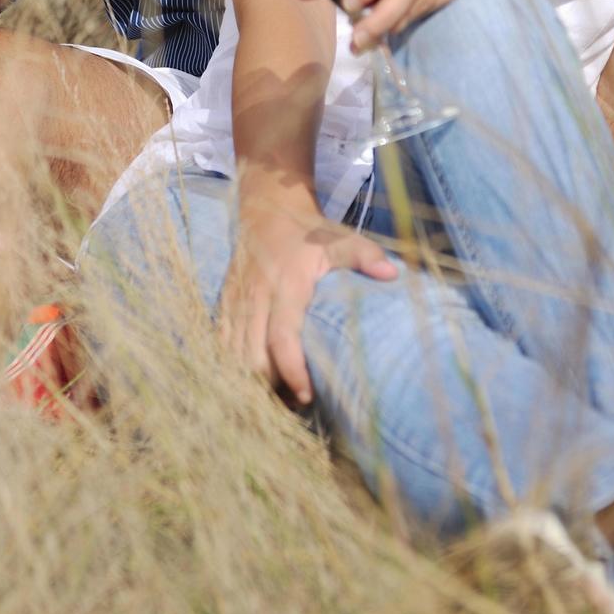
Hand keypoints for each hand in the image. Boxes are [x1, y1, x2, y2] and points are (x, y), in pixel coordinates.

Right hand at [219, 196, 397, 404]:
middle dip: (270, 388)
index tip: (307, 395)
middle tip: (295, 404)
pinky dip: (233, 367)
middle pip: (252, 357)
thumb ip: (363, 255)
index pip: (282, 338)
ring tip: (277, 398)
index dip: (292, 371)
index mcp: (286, 285)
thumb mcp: (339, 238)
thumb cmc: (308, 230)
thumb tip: (392, 273)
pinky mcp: (224, 305)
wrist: (265, 209)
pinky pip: (221, 345)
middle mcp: (256, 296)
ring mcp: (236, 302)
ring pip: (233, 356)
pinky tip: (252, 380)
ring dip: (251, 381)